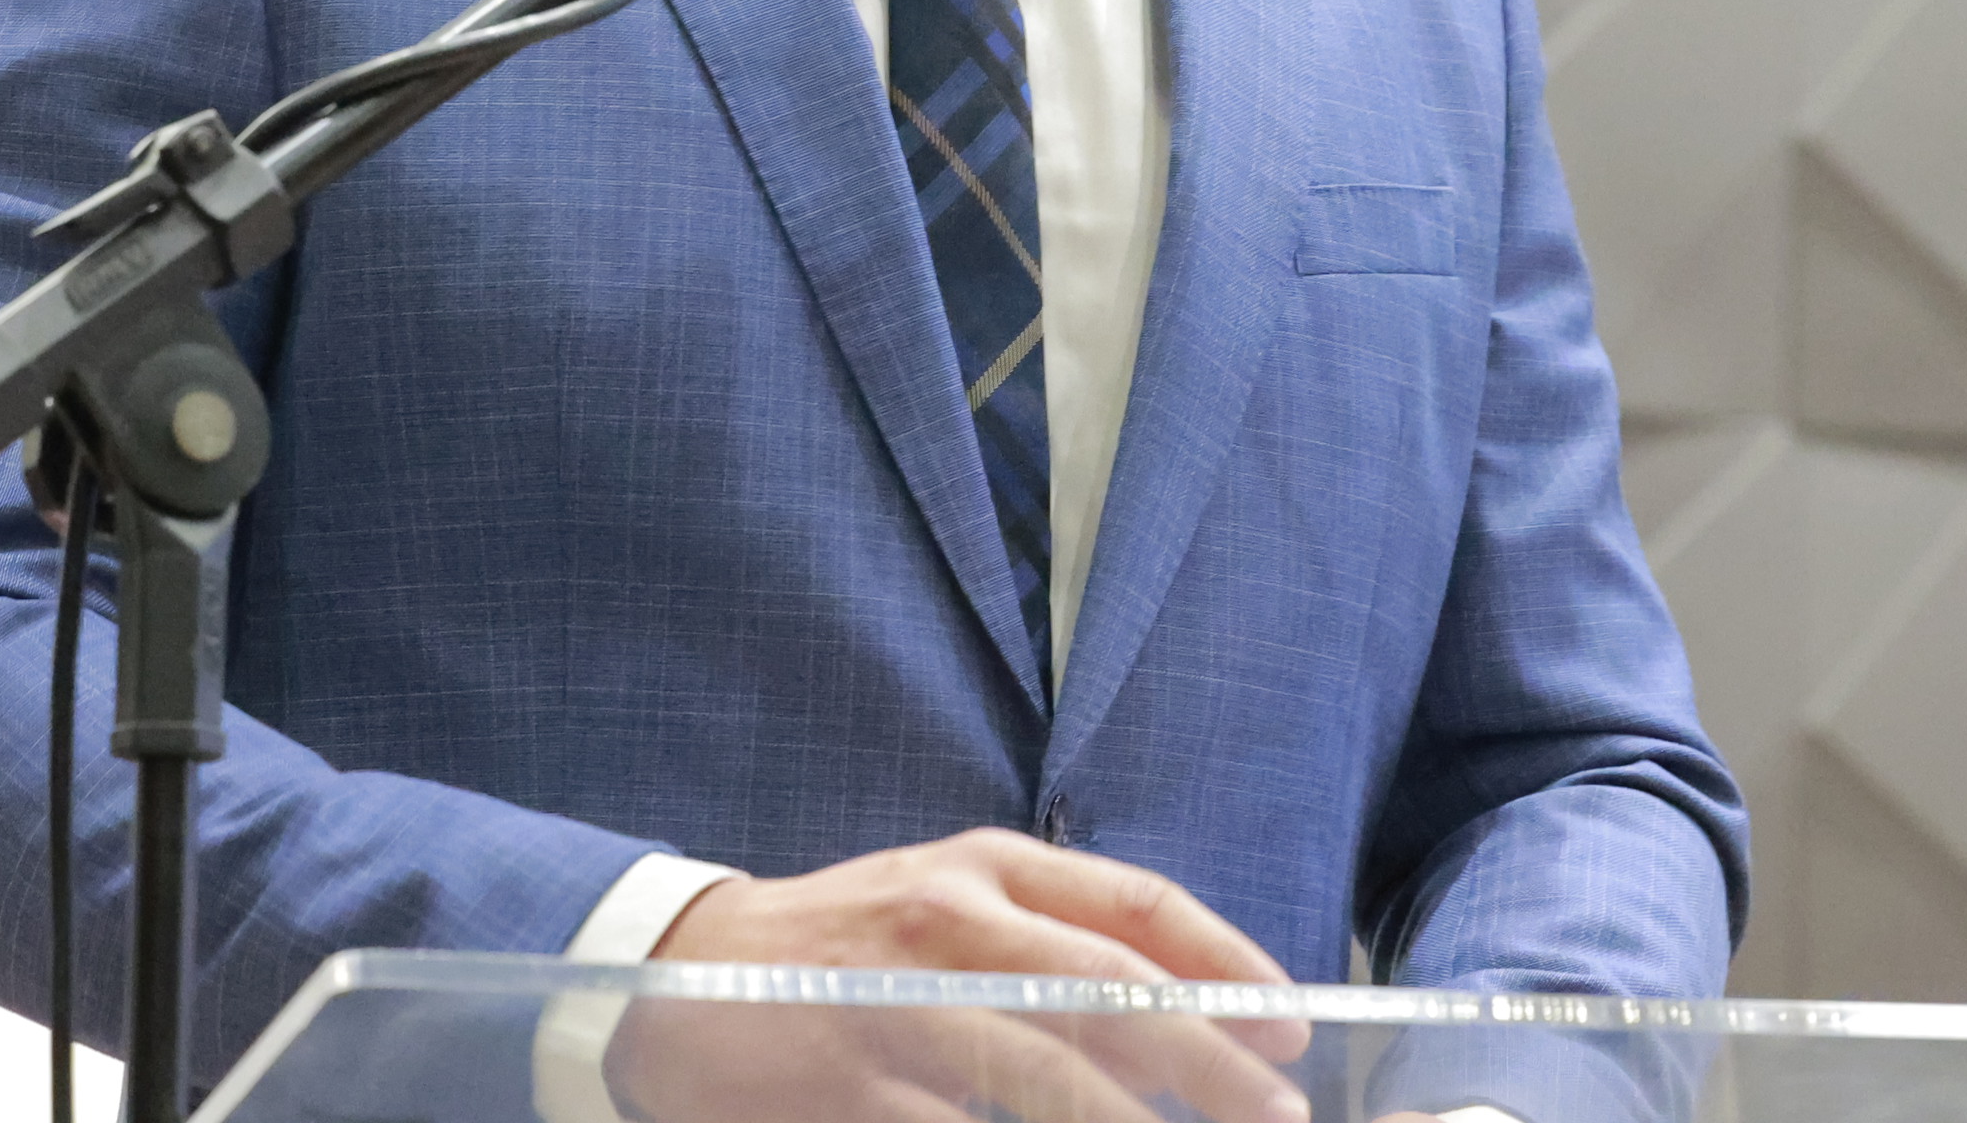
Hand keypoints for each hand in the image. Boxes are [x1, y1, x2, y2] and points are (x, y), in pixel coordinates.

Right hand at [611, 829, 1307, 1122]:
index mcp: (985, 867)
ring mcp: (897, 1009)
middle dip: (1205, 1057)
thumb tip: (1197, 1014)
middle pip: (1104, 992)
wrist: (676, 979)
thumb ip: (1058, 944)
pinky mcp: (853, 1089)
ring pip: (1044, 1076)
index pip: (1133, 902)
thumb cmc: (845, 949)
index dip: (1224, 962)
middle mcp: (948, 924)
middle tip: (1279, 1110)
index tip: (1290, 1022)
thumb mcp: (950, 907)